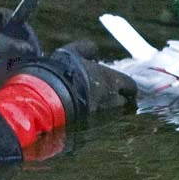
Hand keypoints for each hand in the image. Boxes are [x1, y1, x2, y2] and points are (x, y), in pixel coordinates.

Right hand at [10, 41, 136, 121]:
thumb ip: (86, 48)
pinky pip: (96, 125)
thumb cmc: (62, 73)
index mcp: (111, 81)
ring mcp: (101, 118)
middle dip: (118, 100)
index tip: (119, 85)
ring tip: (89, 105)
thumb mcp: (72, 52)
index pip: (131, 86)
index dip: (126, 86)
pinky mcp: (89, 130)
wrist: (47, 100)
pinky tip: (78, 114)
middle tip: (106, 96)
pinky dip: (92, 120)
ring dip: (105, 111)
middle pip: (124, 104)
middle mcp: (111, 101)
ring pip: (111, 116)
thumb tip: (94, 49)